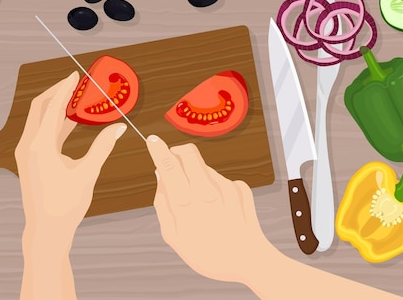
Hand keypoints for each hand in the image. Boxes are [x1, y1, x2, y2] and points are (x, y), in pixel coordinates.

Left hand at [15, 71, 126, 240]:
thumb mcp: (88, 172)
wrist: (46, 229)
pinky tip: (72, 120)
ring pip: (39, 119)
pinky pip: (41, 132)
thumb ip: (103, 146)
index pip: (52, 107)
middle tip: (76, 83)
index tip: (76, 75)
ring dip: (57, 107)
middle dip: (58, 92)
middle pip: (40, 107)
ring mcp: (27, 152)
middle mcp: (28, 145)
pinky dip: (55, 123)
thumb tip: (120, 126)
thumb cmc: (65, 204)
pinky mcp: (30, 158)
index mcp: (40, 146)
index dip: (65, 88)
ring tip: (77, 98)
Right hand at [146, 135, 272, 283]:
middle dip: (177, 152)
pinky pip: (221, 180)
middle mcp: (208, 190)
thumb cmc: (209, 254)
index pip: (169, 165)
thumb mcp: (174, 237)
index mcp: (188, 204)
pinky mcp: (241, 188)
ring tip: (200, 203)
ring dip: (196, 175)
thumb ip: (163, 204)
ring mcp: (227, 187)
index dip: (158, 149)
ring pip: (204, 168)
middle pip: (189, 153)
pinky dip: (214, 188)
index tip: (152, 140)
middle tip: (173, 163)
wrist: (250, 262)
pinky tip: (218, 209)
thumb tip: (159, 176)